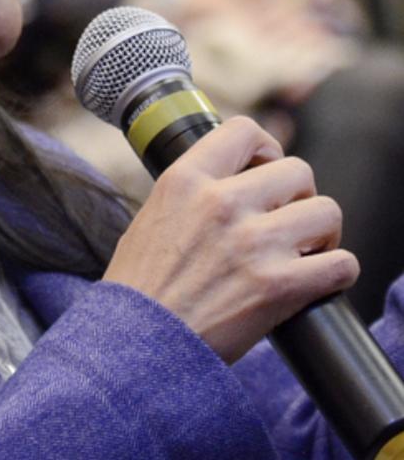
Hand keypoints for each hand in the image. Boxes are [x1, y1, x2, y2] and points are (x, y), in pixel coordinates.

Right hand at [103, 116, 358, 362]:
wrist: (137, 347)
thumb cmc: (140, 288)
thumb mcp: (152, 214)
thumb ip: (192, 191)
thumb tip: (228, 180)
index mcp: (186, 179)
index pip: (244, 130)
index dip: (266, 148)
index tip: (266, 168)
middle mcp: (221, 202)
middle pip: (297, 170)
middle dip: (297, 195)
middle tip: (286, 219)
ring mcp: (253, 243)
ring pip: (325, 210)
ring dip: (321, 231)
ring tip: (305, 248)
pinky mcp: (279, 286)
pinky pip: (341, 264)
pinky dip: (337, 271)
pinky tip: (317, 278)